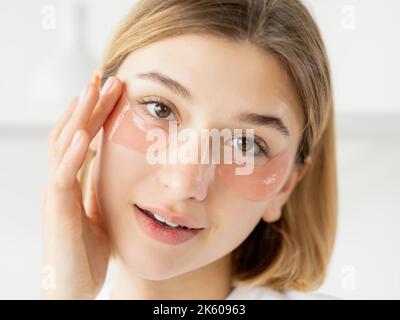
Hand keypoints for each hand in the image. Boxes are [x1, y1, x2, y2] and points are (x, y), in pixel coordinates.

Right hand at [41, 76, 122, 298]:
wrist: (73, 289)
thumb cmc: (87, 252)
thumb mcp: (96, 211)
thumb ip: (96, 186)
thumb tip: (106, 162)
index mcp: (70, 180)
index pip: (81, 135)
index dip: (94, 111)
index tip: (112, 88)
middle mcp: (59, 181)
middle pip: (70, 132)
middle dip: (87, 103)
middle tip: (104, 75)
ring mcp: (55, 195)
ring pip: (62, 147)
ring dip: (78, 117)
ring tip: (91, 89)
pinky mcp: (56, 213)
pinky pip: (62, 179)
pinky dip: (73, 155)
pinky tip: (84, 135)